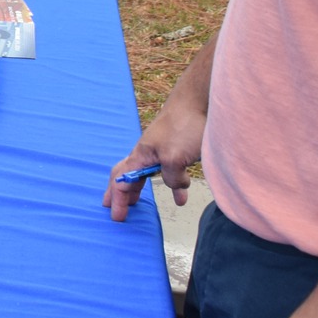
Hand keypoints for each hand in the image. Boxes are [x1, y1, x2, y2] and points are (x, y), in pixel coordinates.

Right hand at [103, 94, 206, 220]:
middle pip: (129, 176)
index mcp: (141, 155)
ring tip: (139, 204)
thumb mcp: (174, 158)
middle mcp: (148, 153)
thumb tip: (178, 188)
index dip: (116, 198)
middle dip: (121, 193)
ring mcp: (163, 150)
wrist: (201, 101)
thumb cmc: (184, 125)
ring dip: (143, 189)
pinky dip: (173, 186)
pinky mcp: (180, 149)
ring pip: (149, 175)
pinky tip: (182, 195)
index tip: (116, 217)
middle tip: (116, 209)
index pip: (121, 179)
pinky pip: (171, 173)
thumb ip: (171, 178)